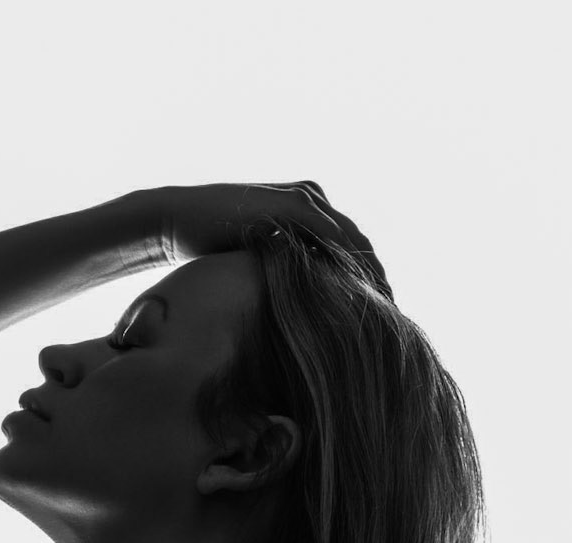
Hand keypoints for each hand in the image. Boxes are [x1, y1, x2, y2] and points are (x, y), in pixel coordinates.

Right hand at [156, 181, 389, 294]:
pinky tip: (358, 293)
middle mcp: (313, 198)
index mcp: (308, 208)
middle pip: (359, 241)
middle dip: (376, 278)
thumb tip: (300, 308)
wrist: (179, 219)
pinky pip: (334, 237)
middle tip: (392, 314)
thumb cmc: (210, 243)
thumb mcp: (259, 258)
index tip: (378, 308)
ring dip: (370, 274)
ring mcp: (306, 198)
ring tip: (383, 309)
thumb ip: (285, 269)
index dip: (367, 276)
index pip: (349, 245)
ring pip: (353, 239)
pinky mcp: (294, 205)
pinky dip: (349, 265)